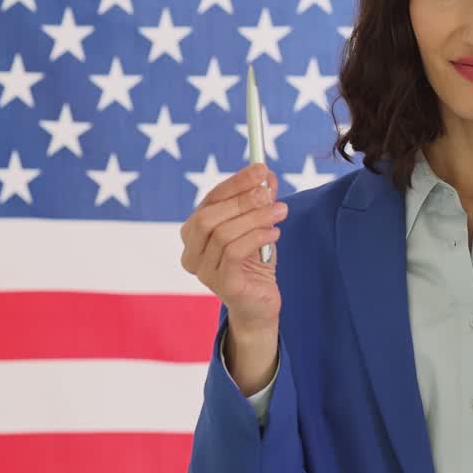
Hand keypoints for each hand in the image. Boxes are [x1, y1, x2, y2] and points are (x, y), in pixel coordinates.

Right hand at [179, 163, 287, 336]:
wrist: (260, 304)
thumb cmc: (255, 263)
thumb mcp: (258, 226)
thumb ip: (259, 202)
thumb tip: (266, 174)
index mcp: (194, 233)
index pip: (210, 200)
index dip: (235, 182)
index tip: (260, 169)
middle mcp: (191, 252)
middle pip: (209, 216)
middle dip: (242, 200)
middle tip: (270, 193)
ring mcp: (203, 270)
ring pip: (223, 234)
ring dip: (255, 217)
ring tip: (280, 211)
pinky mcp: (221, 284)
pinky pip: (233, 252)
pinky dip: (256, 237)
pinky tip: (275, 232)